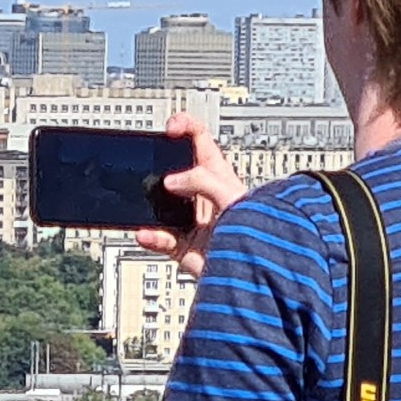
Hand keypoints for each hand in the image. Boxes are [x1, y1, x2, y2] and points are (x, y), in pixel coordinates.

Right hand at [137, 113, 247, 279]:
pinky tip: (146, 233)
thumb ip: (201, 180)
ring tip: (142, 203)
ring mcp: (191, 221)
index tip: (170, 129)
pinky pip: (159, 238)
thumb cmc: (258, 232)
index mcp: (218, 176)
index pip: (200, 141)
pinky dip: (151, 236)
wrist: (254, 273)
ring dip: (150, 205)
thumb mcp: (231, 195)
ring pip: (162, 206)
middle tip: (147, 164)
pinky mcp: (183, 247)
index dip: (185, 127)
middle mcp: (202, 196)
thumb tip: (172, 181)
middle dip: (159, 167)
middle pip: (174, 171)